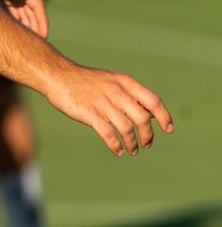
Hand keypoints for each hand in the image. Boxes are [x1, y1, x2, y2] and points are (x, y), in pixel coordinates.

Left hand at [0, 0, 48, 38]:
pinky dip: (14, 20)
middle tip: (37, 45)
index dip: (42, 21)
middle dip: (35, 26)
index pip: (37, 4)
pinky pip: (11, 9)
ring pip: (21, 11)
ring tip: (26, 41)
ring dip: (26, 24)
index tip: (44, 37)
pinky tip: (13, 31)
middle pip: (31, 10)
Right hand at [46, 62, 173, 156]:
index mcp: (124, 82)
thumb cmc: (86, 81)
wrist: (58, 76)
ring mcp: (102, 102)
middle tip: (146, 144)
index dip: (164, 116)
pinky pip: (108, 134)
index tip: (168, 129)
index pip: (152, 100)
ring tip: (131, 150)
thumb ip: (130, 95)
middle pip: (142, 118)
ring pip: (126, 128)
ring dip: (132, 143)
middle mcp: (116, 92)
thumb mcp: (111, 81)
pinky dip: (115, 145)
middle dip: (148, 135)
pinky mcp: (89, 113)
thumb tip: (151, 114)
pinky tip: (117, 150)